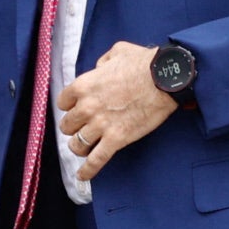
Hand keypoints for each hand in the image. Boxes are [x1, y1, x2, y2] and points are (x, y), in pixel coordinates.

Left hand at [57, 42, 176, 182]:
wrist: (165, 79)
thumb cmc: (143, 63)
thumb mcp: (117, 52)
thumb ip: (102, 62)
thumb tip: (100, 69)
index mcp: (84, 85)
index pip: (63, 102)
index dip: (70, 106)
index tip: (76, 108)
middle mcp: (87, 107)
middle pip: (68, 126)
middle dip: (74, 127)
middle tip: (82, 128)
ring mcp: (101, 125)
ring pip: (78, 145)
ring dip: (79, 147)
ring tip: (83, 148)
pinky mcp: (116, 139)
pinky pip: (96, 160)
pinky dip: (88, 171)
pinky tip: (82, 176)